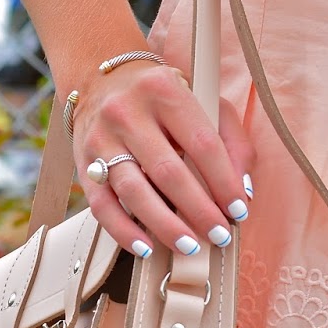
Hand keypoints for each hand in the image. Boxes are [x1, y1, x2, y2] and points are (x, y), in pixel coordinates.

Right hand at [70, 58, 254, 258]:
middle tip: (220, 235)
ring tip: (190, 247)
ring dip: (165, 225)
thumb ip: (232, 142)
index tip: (239, 210)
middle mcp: (128, 113)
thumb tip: (243, 191)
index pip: (202, 143)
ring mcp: (101, 139)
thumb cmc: (164, 97)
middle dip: (199, 210)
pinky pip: (101, 204)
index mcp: (165, 91)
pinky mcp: (83, 163)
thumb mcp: (205, 101)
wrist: (100, 79)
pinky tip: (146, 248)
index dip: (224, 181)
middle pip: (168, 171)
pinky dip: (123, 231)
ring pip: (133, 191)